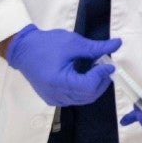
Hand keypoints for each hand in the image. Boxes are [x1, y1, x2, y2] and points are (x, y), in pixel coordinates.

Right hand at [6, 24, 120, 106]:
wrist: (24, 49)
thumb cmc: (46, 44)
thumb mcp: (73, 43)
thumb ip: (96, 47)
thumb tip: (117, 44)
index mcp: (58, 82)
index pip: (88, 87)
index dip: (102, 75)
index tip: (108, 63)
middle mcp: (56, 95)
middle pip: (88, 95)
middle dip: (101, 81)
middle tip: (104, 65)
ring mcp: (54, 99)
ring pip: (83, 99)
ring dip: (94, 85)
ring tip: (95, 68)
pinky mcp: (53, 98)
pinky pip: (75, 98)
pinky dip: (84, 89)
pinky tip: (85, 75)